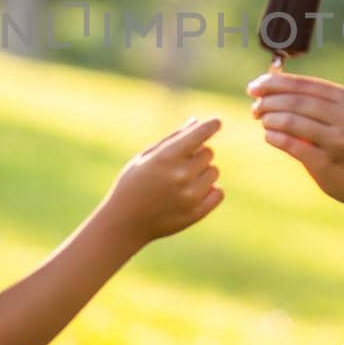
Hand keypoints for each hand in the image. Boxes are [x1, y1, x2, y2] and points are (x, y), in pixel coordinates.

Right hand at [99, 117, 223, 246]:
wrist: (125, 222)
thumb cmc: (132, 184)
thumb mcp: (145, 158)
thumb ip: (172, 139)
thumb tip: (196, 122)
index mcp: (166, 158)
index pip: (198, 135)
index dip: (210, 126)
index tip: (216, 122)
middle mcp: (180, 176)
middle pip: (209, 153)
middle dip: (198, 154)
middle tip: (181, 164)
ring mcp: (190, 196)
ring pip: (214, 172)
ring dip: (203, 173)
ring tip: (183, 181)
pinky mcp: (196, 213)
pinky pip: (218, 192)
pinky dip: (210, 191)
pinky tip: (193, 193)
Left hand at [248, 72, 343, 207]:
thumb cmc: (343, 142)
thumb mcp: (335, 116)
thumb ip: (307, 100)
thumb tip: (265, 84)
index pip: (303, 84)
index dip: (274, 84)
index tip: (253, 88)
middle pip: (296, 102)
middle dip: (269, 102)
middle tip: (255, 109)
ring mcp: (338, 140)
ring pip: (292, 121)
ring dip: (270, 119)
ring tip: (263, 121)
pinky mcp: (327, 162)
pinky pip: (292, 145)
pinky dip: (275, 138)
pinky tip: (268, 136)